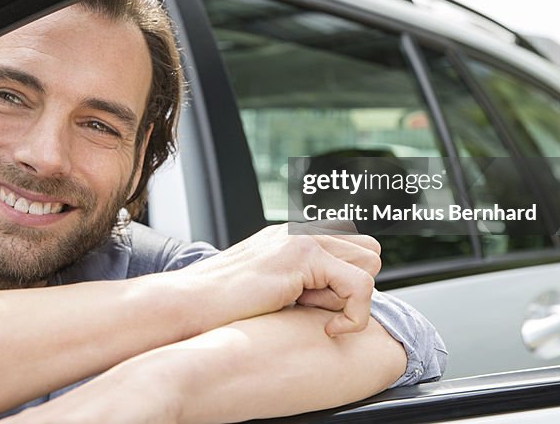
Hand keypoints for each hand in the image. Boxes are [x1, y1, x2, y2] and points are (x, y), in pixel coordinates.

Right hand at [174, 221, 380, 335]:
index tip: (322, 311)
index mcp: (291, 236)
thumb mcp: (270, 291)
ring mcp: (301, 237)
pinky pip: (361, 285)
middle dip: (354, 286)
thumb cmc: (221, 308)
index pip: (353, 246)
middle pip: (369, 251)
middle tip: (321, 311)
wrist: (189, 304)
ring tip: (318, 316)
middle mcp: (299, 230)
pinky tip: (328, 329)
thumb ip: (301, 285)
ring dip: (352, 298)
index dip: (347, 284)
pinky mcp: (303, 254)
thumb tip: (334, 300)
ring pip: (370, 263)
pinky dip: (354, 315)